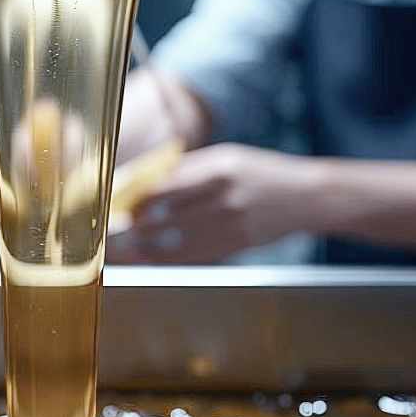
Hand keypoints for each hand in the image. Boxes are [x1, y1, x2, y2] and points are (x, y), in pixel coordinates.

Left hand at [107, 144, 320, 264]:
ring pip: (174, 240)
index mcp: (217, 167)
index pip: (163, 184)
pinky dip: (165, 257)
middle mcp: (223, 196)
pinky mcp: (236, 245)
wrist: (306, 196)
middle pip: (164, 215)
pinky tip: (148, 257)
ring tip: (122, 248)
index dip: (133, 197)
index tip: (113, 202)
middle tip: (110, 229)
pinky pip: (192, 255)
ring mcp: (231, 224)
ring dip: (143, 246)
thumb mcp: (225, 158)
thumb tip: (142, 181)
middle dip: (132, 224)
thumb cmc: (259, 171)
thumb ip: (186, 169)